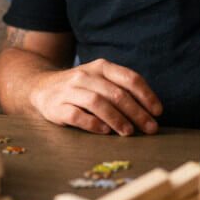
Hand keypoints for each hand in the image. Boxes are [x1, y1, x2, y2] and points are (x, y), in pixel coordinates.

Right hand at [28, 58, 162, 135]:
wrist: (42, 87)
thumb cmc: (81, 87)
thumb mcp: (100, 79)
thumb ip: (120, 89)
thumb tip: (149, 112)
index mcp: (101, 67)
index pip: (129, 78)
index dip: (146, 95)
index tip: (158, 112)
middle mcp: (86, 75)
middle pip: (116, 93)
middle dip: (137, 112)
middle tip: (150, 128)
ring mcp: (70, 90)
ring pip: (97, 103)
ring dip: (117, 119)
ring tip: (129, 132)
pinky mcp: (57, 106)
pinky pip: (77, 116)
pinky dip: (93, 124)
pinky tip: (105, 131)